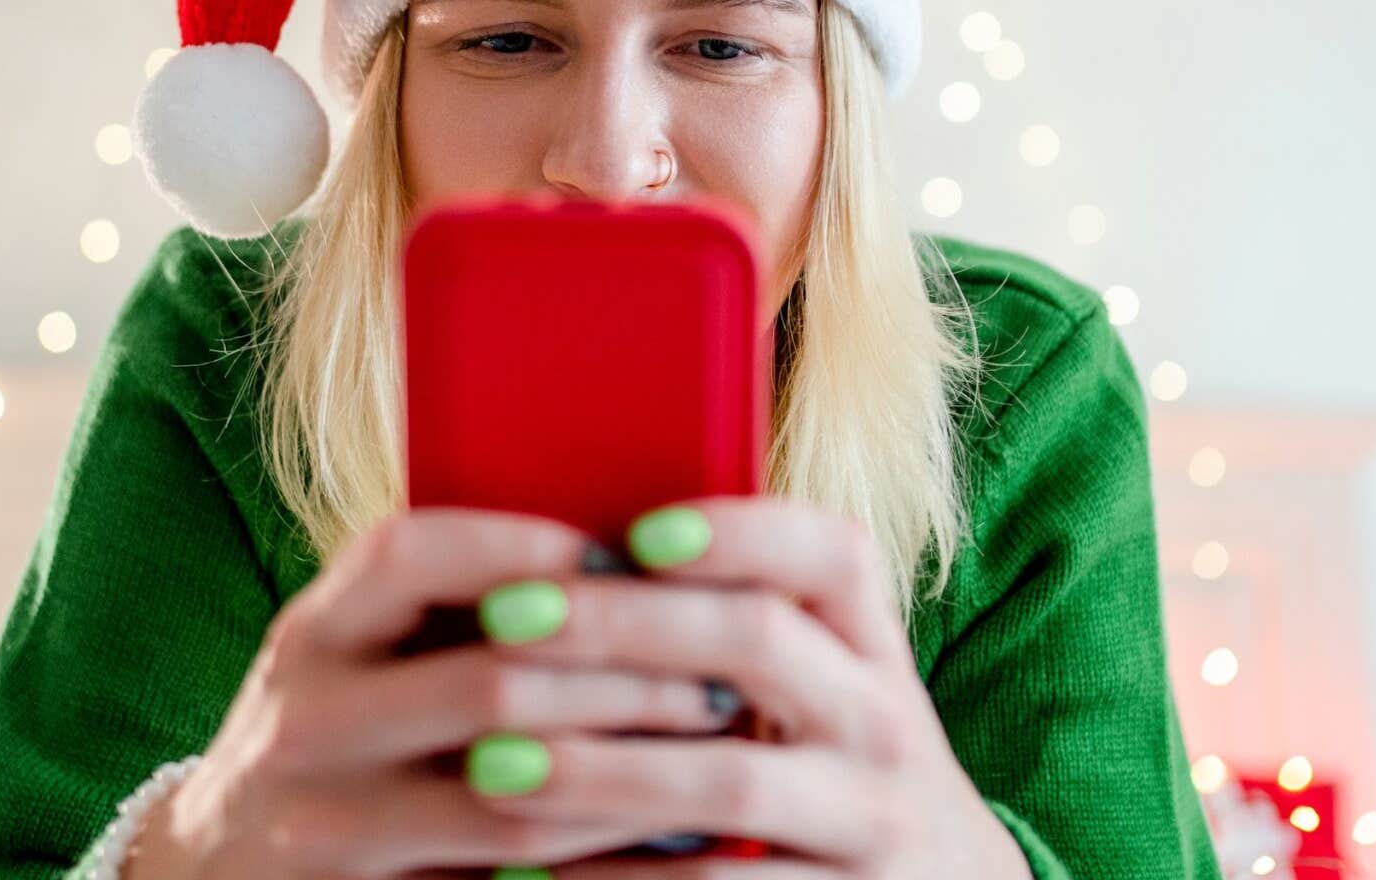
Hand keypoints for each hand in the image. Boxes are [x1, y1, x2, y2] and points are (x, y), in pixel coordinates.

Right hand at [124, 507, 742, 879]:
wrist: (213, 871)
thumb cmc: (332, 738)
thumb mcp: (354, 659)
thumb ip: (446, 612)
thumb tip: (622, 555)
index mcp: (312, 632)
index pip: (412, 555)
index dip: (527, 546)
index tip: (629, 554)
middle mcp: (305, 720)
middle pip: (490, 685)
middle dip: (622, 679)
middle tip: (720, 676)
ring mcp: (322, 825)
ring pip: (511, 798)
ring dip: (629, 775)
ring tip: (713, 752)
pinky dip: (592, 859)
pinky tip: (660, 840)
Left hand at [463, 496, 1030, 877]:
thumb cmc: (833, 768)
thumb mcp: (825, 691)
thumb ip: (736, 631)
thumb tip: (571, 560)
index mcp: (870, 647)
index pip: (832, 553)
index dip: (738, 530)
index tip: (635, 530)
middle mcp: (883, 721)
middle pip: (760, 642)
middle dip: (624, 624)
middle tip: (506, 619)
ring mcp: (870, 819)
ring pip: (730, 779)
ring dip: (599, 769)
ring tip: (492, 762)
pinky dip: (620, 879)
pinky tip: (533, 869)